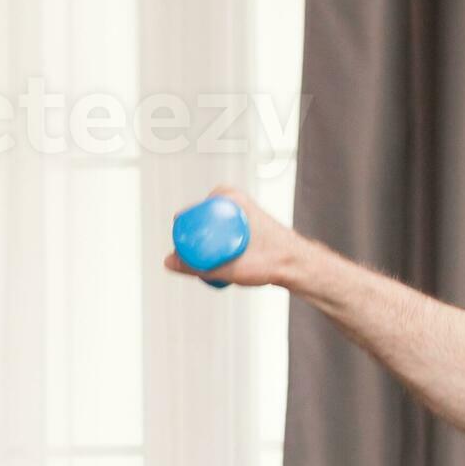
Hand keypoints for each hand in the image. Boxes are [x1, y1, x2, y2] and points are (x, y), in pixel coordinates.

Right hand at [162, 183, 301, 290]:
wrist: (297, 265)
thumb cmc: (269, 261)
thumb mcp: (227, 266)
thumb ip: (195, 266)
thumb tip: (166, 262)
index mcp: (231, 198)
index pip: (194, 210)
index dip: (182, 230)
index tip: (180, 251)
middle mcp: (237, 201)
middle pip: (202, 219)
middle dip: (191, 238)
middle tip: (189, 260)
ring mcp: (243, 213)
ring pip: (213, 226)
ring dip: (202, 241)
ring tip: (198, 262)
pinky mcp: (248, 225)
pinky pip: (223, 230)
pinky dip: (213, 241)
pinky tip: (207, 255)